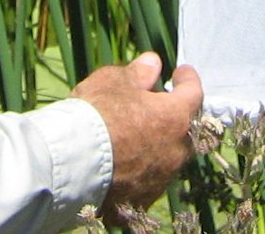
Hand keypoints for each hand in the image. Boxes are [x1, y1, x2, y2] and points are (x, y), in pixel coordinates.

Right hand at [72, 52, 203, 221]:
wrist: (71, 165)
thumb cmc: (96, 114)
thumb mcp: (113, 81)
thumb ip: (138, 72)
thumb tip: (153, 63)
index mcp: (175, 118)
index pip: (193, 93)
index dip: (188, 79)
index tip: (181, 72)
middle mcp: (176, 152)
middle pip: (185, 130)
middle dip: (176, 116)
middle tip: (159, 105)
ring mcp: (161, 180)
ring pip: (168, 157)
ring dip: (159, 144)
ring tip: (136, 136)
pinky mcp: (143, 201)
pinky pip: (148, 180)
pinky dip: (141, 169)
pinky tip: (123, 164)